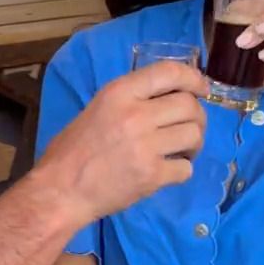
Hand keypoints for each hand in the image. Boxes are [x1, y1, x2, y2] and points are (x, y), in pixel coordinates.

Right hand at [37, 61, 208, 224]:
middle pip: (189, 105)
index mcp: (119, 93)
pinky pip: (186, 168)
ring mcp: (146, 146)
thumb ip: (130, 100)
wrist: (61, 191)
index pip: (169, 72)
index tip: (202, 88)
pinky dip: (183, 170)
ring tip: (183, 150)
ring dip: (195, 143)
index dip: (194, 78)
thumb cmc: (71, 151)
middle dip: (197, 116)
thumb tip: (165, 98)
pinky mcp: (152, 176)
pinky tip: (170, 171)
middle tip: (191, 128)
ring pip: (194, 135)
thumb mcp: (97, 109)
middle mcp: (136, 115)